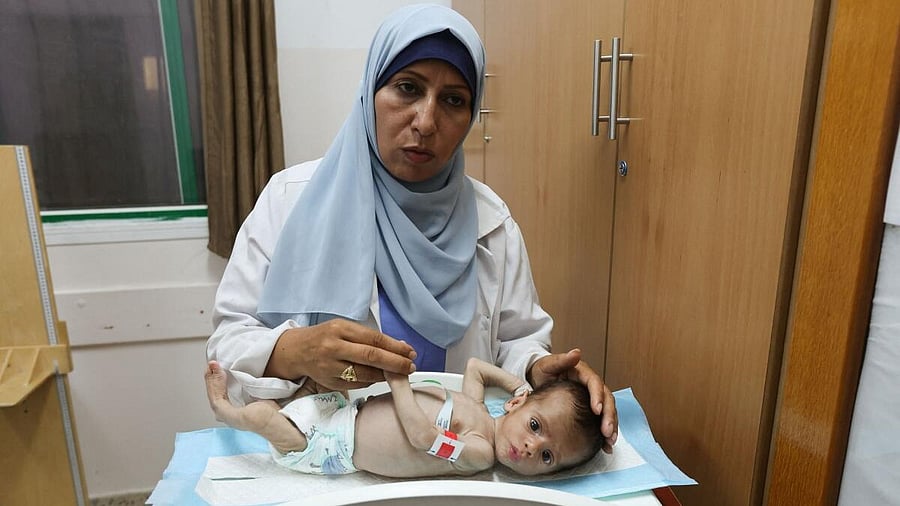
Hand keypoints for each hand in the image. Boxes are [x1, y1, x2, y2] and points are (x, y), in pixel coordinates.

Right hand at [264, 318, 416, 391]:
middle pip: (371, 356)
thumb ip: (366, 337)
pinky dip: (371, 381)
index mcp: (339, 329)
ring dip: (385, 375)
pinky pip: (356, 384)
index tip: (410, 352)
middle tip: (410, 367)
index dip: (395, 347)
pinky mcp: (328, 382)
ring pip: (364, 374)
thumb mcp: (342, 329)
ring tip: (399, 374)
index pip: (373, 339)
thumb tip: (398, 347)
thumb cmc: (323, 337)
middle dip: (395, 363)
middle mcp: (333, 347)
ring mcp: (330, 366)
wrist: (294, 351)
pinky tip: (379, 378)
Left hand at [529, 348, 617, 452]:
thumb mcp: (548, 364)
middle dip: (609, 416)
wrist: (537, 380)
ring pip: (607, 411)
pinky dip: (605, 431)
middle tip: (607, 432)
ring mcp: (592, 397)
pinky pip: (601, 419)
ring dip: (611, 425)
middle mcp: (592, 385)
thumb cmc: (542, 371)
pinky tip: (606, 445)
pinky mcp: (590, 409)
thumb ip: (561, 360)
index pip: (595, 383)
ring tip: (610, 441)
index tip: (597, 410)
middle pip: (606, 399)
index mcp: (583, 373)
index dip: (598, 396)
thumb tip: (577, 353)